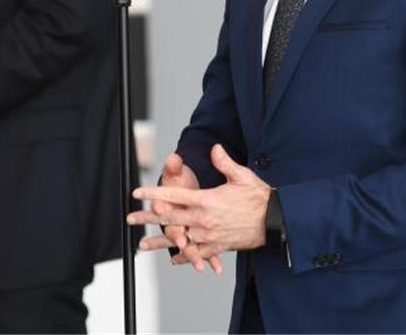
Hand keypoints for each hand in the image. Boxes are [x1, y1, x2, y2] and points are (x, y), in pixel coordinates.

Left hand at [130, 144, 270, 268]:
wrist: (275, 222)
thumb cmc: (258, 197)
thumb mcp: (242, 175)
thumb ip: (224, 162)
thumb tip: (213, 148)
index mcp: (206, 200)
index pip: (174, 197)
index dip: (153, 194)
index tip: (137, 194)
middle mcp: (204, 220)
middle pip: (170, 219)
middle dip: (148, 219)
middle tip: (130, 219)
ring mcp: (210, 236)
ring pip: (180, 240)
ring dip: (160, 242)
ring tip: (142, 245)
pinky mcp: (218, 247)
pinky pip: (197, 254)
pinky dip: (185, 256)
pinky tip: (173, 258)